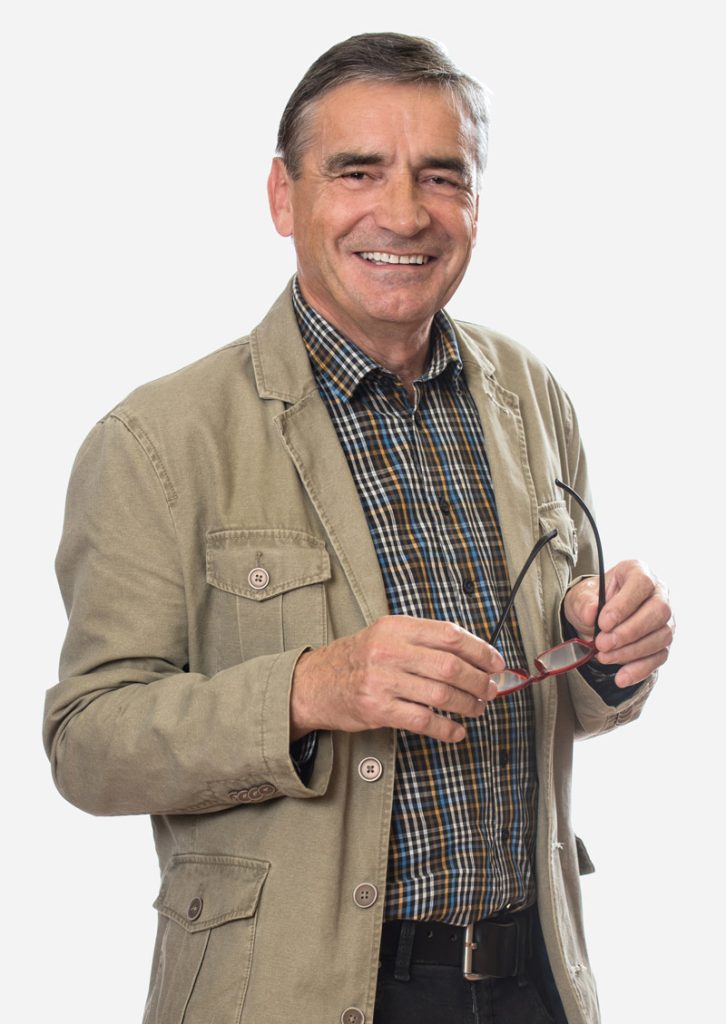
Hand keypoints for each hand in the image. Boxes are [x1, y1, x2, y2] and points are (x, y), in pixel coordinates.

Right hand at [290, 615, 504, 742]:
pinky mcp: (377, 709)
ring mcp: (383, 680)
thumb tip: (472, 652)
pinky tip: (456, 731)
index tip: (495, 662)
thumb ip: (423, 639)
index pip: (450, 635)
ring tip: (477, 708)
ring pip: (441, 694)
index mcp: (397, 627)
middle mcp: (390, 651)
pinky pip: (423, 721)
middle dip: (479, 681)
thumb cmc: (358, 659)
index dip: (480, 650)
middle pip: (451, 666)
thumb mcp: (386, 635)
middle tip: (491, 690)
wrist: (314, 683)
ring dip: (468, 705)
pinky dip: (446, 729)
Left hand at [563, 560, 673, 686]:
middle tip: (602, 644)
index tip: (603, 623)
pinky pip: (659, 658)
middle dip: (629, 632)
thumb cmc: (591, 601)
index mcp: (638, 572)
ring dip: (631, 651)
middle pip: (658, 611)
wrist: (595, 619)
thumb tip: (591, 613)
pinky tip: (621, 678)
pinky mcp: (663, 642)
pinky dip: (639, 670)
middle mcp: (658, 593)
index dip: (624, 604)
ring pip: (661, 636)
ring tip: (604, 657)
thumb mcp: (580, 597)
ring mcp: (665, 619)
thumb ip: (583, 603)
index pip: (641, 584)